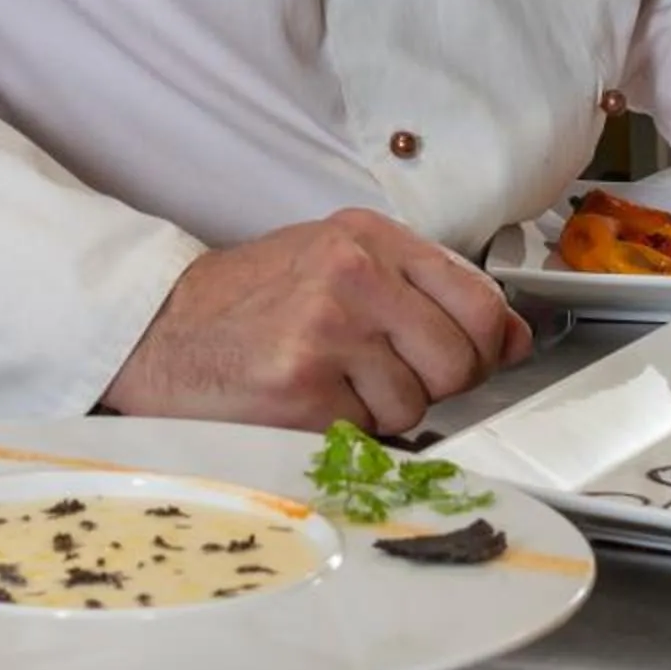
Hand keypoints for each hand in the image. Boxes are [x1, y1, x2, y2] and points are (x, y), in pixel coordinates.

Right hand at [100, 208, 533, 434]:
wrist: (155, 332)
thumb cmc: (244, 304)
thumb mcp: (336, 267)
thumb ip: (422, 292)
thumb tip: (515, 338)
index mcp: (366, 236)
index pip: (480, 300)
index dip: (484, 345)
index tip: (464, 357)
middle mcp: (352, 272)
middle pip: (463, 359)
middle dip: (434, 385)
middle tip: (382, 378)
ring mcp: (328, 328)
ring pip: (418, 404)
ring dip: (382, 412)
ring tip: (329, 384)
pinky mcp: (303, 388)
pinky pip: (370, 433)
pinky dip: (344, 432)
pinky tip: (303, 402)